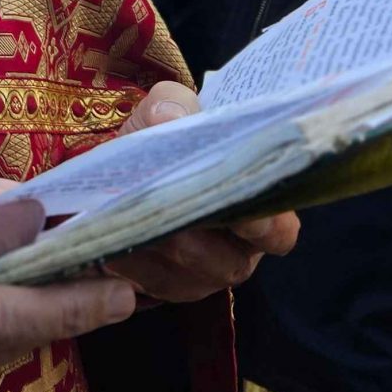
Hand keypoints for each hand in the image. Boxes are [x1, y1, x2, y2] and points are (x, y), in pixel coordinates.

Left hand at [104, 81, 299, 302]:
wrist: (124, 166)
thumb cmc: (165, 138)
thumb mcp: (170, 110)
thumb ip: (175, 104)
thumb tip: (170, 117)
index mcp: (258, 212)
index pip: (280, 233)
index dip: (267, 225)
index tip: (244, 210)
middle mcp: (235, 253)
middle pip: (225, 259)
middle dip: (195, 230)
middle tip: (167, 200)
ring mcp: (198, 278)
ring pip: (183, 273)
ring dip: (158, 242)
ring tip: (131, 210)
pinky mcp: (159, 288)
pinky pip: (145, 280)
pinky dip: (128, 256)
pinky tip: (111, 230)